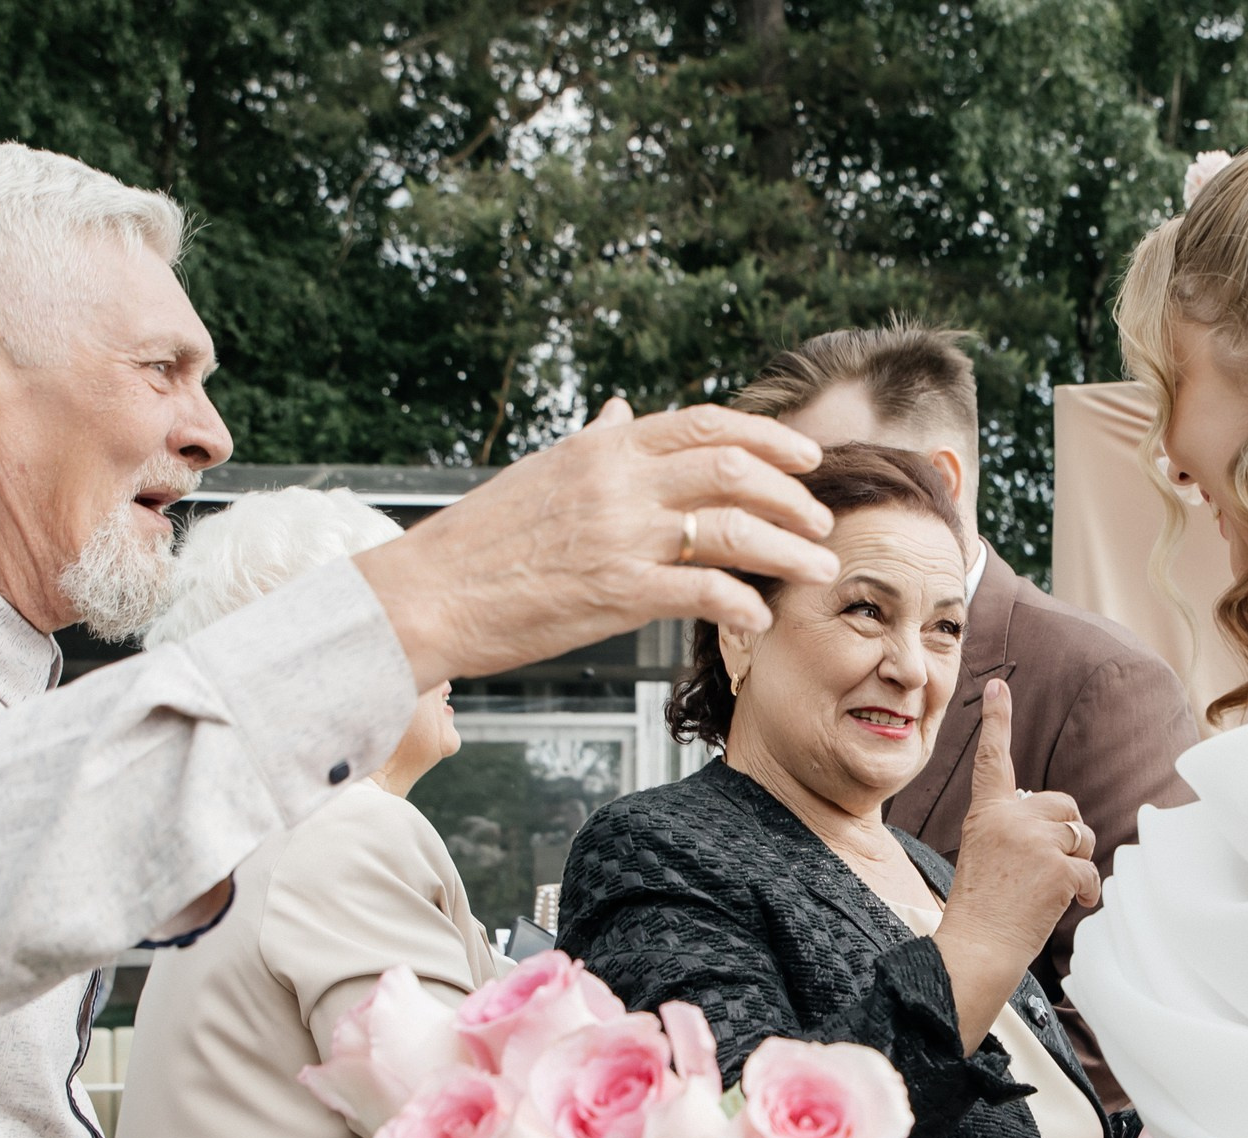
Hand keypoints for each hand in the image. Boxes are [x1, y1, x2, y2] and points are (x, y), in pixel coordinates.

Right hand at [351, 398, 840, 687]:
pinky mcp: (617, 593)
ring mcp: (620, 536)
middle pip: (734, 468)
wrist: (426, 594)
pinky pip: (706, 592)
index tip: (806, 460)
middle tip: (821, 523)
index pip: (706, 423)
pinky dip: (745, 604)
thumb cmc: (481, 541)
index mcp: (604, 448)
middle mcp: (619, 481)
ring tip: (818, 570)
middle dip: (792, 496)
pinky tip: (760, 619)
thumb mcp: (542, 472)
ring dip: (789, 550)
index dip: (768, 438)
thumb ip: (595, 443)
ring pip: (734, 529)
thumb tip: (620, 409)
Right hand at [933, 679, 1097, 1050]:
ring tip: (1051, 889)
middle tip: (1046, 867)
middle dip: (1067, 833)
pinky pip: (1090, 869)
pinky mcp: (1057, 867)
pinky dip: (1085, 891)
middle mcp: (1010, 818)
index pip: (994, 759)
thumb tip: (1063, 822)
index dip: (997, 721)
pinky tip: (1065, 905)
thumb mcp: (987, 853)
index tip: (997, 687)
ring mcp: (1034, 841)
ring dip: (1077, 862)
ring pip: (1082, 835)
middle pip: (1063, 805)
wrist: (977, 947)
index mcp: (986, 813)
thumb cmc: (982, 907)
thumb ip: (1015, 828)